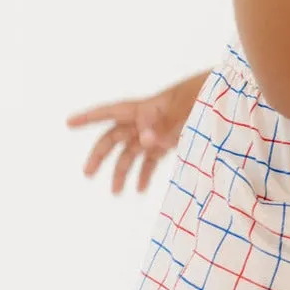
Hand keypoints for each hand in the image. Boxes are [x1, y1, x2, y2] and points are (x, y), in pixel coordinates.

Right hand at [66, 73, 204, 194]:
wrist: (221, 99)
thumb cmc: (200, 96)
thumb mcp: (183, 109)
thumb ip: (163, 124)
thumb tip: (144, 141)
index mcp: (144, 109)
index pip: (111, 112)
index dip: (89, 117)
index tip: (68, 123)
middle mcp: (144, 121)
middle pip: (115, 138)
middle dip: (100, 155)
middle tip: (87, 173)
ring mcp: (155, 132)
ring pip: (130, 153)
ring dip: (122, 171)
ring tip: (116, 192)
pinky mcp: (167, 143)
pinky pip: (149, 160)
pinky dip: (144, 173)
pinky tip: (139, 188)